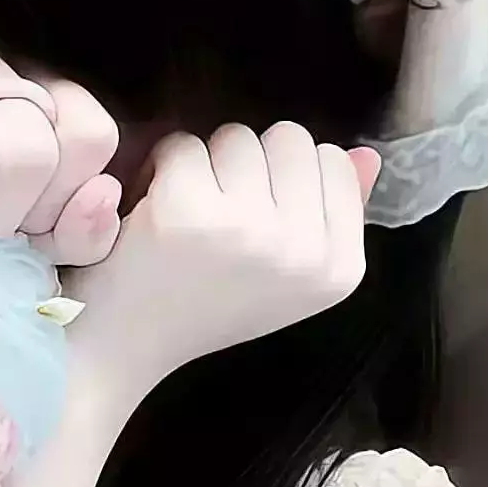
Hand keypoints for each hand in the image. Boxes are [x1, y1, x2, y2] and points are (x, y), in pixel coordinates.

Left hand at [62, 122, 382, 405]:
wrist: (121, 350)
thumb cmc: (200, 307)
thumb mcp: (284, 274)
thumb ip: (335, 214)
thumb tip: (366, 156)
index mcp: (340, 270)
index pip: (331, 161)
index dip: (282, 177)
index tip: (250, 222)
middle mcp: (304, 252)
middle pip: (289, 138)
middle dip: (246, 163)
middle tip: (214, 218)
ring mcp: (248, 230)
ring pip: (236, 135)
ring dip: (204, 164)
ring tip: (184, 218)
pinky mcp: (187, 212)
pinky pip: (184, 144)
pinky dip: (161, 168)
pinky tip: (151, 214)